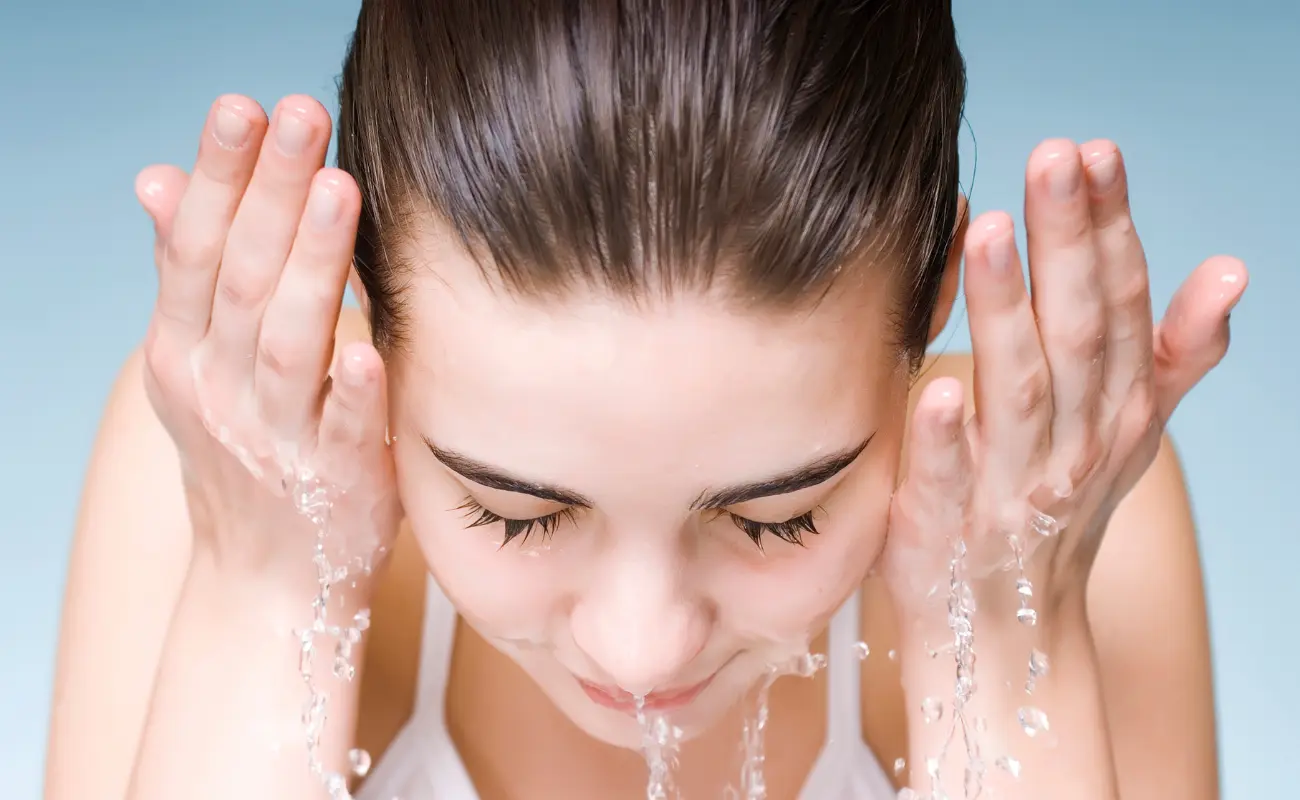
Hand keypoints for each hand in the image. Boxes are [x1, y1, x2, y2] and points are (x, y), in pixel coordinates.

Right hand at [135, 94, 399, 586]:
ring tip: (341, 190)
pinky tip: (369, 342)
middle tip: (303, 112)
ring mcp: (275, 442)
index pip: (193, 251)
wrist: (269, 581)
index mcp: (183, 354)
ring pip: (287, 344)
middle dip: (269, 191)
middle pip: (240, 279)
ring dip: (311, 266)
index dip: (216, 178)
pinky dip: (353, 392)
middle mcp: (219, 392)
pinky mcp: (336, 485)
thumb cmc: (247, 455)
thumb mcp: (197, 368)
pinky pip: (342, 434)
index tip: (243, 108)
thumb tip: (159, 179)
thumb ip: (190, 277)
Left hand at [881, 139, 1245, 796]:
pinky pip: (947, 483)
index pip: (1117, 304)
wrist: (1008, 626)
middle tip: (1051, 159)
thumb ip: (1174, 352)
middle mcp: (1074, 444)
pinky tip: (932, 388)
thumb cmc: (1061, 508)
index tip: (1093, 152)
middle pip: (1076, 333)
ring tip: (988, 234)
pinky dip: (944, 441)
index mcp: (1113, 409)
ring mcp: (1013, 490)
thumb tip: (1233, 268)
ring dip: (1006, 313)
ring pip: (1018, 393)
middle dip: (1067, 242)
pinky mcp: (946, 529)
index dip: (1109, 228)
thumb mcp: (1132, 431)